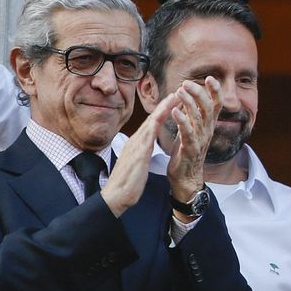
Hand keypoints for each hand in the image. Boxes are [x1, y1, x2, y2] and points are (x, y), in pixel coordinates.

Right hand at [101, 90, 183, 215]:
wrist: (115, 196)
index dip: (161, 113)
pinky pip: (149, 134)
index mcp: (136, 145)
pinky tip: (164, 115)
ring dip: (163, 109)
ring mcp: (136, 146)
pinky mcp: (138, 153)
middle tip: (176, 93)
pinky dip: (157, 122)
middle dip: (164, 106)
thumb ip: (140, 154)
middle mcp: (135, 142)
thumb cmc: (126, 184)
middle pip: (151, 119)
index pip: (151, 125)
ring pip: (151, 123)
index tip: (172, 103)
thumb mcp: (136, 164)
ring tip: (174, 98)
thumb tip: (144, 150)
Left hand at [164, 77, 221, 202]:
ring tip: (180, 91)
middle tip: (188, 83)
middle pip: (209, 108)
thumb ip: (192, 114)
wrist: (185, 179)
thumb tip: (188, 97)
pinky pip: (188, 133)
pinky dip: (182, 120)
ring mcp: (200, 140)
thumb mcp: (191, 130)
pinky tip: (174, 110)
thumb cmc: (186, 153)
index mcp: (208, 125)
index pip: (216, 105)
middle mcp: (207, 131)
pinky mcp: (190, 149)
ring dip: (189, 103)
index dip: (215, 91)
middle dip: (200, 93)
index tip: (210, 78)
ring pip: (199, 118)